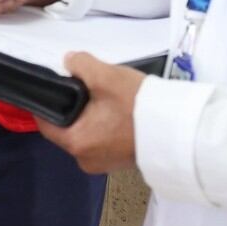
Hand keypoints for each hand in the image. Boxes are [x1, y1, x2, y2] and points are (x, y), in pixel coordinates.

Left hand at [35, 52, 146, 173]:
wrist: (181, 131)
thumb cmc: (139, 106)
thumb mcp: (106, 76)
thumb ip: (80, 64)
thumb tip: (68, 61)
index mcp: (76, 144)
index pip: (45, 122)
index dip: (46, 101)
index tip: (53, 84)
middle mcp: (86, 160)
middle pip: (67, 128)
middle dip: (74, 106)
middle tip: (87, 86)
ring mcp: (104, 164)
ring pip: (87, 133)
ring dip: (92, 116)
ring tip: (106, 97)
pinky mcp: (120, 162)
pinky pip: (103, 140)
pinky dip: (106, 126)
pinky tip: (119, 111)